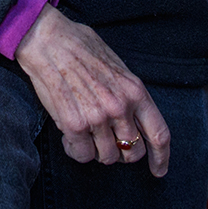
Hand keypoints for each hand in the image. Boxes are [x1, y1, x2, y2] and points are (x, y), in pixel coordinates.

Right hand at [14, 6, 170, 176]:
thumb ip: (127, 93)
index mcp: (135, 91)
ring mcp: (98, 117)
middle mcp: (120, 107)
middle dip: (120, 153)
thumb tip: (130, 118)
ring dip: (96, 150)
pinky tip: (70, 137)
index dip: (161, 157)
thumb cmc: (78, 46)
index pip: (159, 134)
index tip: (158, 169)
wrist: (46, 39)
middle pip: (132, 152)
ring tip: (84, 134)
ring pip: (107, 157)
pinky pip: (82, 155)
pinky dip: (75, 150)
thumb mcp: (116, 66)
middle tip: (106, 142)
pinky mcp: (74, 124)